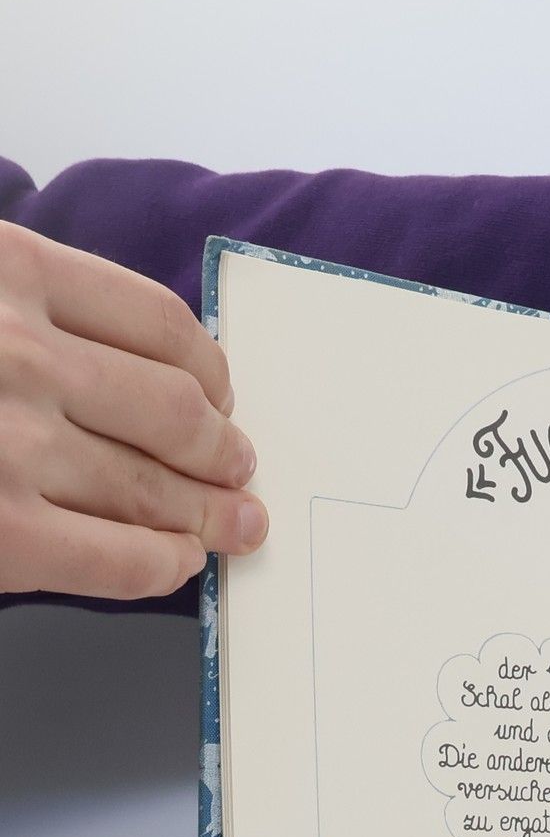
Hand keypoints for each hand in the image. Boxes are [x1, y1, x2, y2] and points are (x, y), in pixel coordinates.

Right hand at [0, 223, 264, 600]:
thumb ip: (14, 302)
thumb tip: (117, 358)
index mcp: (4, 270)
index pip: (156, 322)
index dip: (208, 369)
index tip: (221, 393)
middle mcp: (16, 353)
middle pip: (176, 412)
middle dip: (223, 448)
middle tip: (238, 468)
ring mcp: (10, 446)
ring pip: (157, 488)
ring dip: (210, 513)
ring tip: (232, 522)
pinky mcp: (0, 534)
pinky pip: (120, 560)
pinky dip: (161, 565)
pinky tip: (174, 563)